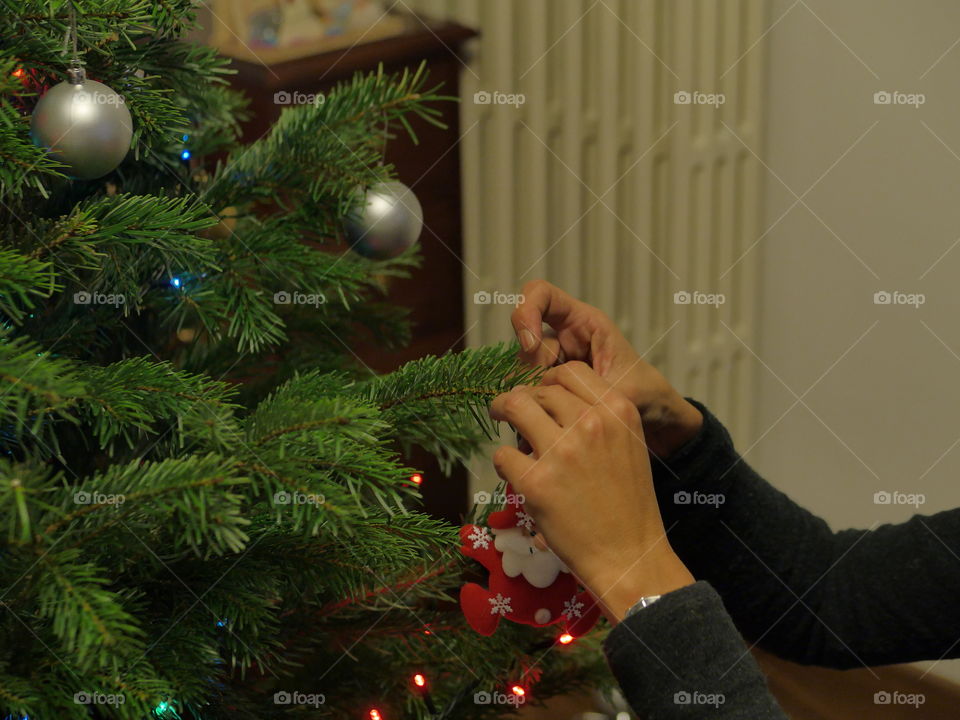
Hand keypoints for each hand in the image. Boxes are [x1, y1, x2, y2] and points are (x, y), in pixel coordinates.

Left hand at [490, 362, 694, 623]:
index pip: (571, 371)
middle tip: (512, 410)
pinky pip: (503, 455)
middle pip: (539, 389)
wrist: (629, 554)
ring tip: (501, 421)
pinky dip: (505, 462)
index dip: (549, 380)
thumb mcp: (628, 445)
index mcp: (618, 411)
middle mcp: (590, 423)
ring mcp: (562, 452)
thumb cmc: (628, 503)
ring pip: (514, 407)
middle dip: (522, 398)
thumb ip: (598, 417)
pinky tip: (516, 473)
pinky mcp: (536, 482)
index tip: (539, 393)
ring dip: (503, 412)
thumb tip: (551, 399)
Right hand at [511, 280, 702, 456]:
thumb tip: (533, 394)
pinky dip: (529, 410)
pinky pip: (525, 392)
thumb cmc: (645, 395)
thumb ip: (581, 389)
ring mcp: (553, 363)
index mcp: (584, 323)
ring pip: (521, 370)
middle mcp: (563, 338)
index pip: (541, 295)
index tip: (530, 345)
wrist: (654, 421)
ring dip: (528, 394)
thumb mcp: (620, 387)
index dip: (525, 312)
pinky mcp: (547, 388)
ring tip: (549, 419)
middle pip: (525, 341)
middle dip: (529, 370)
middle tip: (545, 398)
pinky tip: (542, 426)